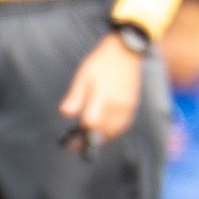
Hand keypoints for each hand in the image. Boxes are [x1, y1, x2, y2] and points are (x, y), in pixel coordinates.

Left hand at [59, 32, 147, 146]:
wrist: (125, 53)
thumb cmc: (101, 63)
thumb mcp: (83, 77)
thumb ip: (75, 97)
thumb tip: (65, 114)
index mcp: (103, 95)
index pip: (91, 122)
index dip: (80, 134)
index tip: (70, 141)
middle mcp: (117, 104)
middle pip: (104, 132)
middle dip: (89, 141)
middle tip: (76, 145)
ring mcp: (127, 107)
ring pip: (114, 132)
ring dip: (101, 139)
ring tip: (88, 139)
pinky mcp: (133, 107)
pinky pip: (122, 127)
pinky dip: (112, 133)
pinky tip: (103, 132)